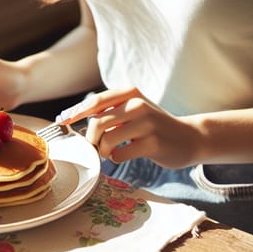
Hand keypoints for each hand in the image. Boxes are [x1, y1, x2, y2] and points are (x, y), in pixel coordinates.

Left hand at [60, 87, 199, 168]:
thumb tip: (80, 118)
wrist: (189, 137)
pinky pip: (120, 154)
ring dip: (103, 151)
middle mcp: (138, 104)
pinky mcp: (153, 143)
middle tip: (96, 146)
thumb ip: (112, 110)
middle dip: (91, 138)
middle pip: (98, 122)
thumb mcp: (135, 109)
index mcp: (131, 93)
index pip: (96, 101)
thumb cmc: (155, 125)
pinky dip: (116, 159)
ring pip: (107, 139)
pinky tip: (123, 156)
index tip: (63, 120)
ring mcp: (147, 123)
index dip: (77, 111)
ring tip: (109, 153)